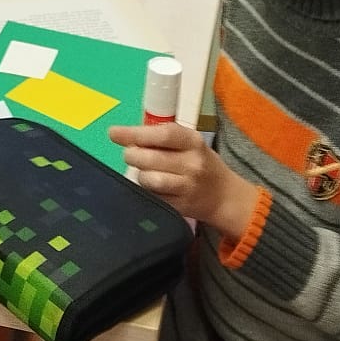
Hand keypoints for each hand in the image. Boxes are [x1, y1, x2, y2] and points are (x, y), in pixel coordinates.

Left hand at [108, 122, 258, 242]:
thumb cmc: (201, 163)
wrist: (225, 196)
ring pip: (148, 180)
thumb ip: (163, 138)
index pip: (162, 134)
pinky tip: (152, 187)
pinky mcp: (180, 207)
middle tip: (130, 154)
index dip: (135, 133)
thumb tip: (125, 135)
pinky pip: (153, 197)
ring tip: (144, 172)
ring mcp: (187, 187)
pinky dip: (147, 191)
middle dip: (131, 155)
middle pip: (149, 158)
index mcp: (193, 142)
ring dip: (139, 175)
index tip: (114, 133)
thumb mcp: (190, 144)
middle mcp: (192, 164)